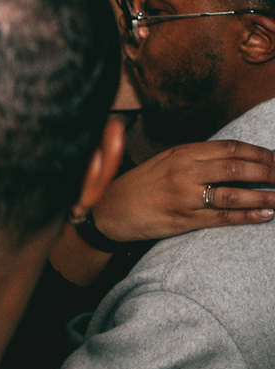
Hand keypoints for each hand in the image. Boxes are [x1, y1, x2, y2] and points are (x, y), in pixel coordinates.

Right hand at [90, 139, 274, 242]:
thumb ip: (196, 158)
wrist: (109, 210)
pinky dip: (248, 216)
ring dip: (265, 195)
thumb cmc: (139, 186)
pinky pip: (223, 217)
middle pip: (237, 167)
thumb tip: (234, 159)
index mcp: (182, 153)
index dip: (260, 152)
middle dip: (270, 171)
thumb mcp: (165, 162)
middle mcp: (185, 171)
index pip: (230, 148)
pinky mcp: (184, 219)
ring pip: (234, 193)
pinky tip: (266, 215)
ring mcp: (185, 196)